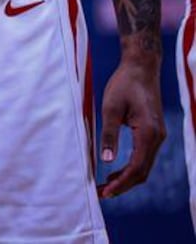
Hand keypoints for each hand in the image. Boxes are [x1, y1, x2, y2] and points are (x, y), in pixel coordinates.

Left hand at [97, 56, 165, 197]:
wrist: (141, 67)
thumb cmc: (123, 84)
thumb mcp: (110, 107)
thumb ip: (109, 134)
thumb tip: (106, 161)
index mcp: (148, 134)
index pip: (136, 168)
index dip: (121, 183)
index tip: (105, 192)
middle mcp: (157, 138)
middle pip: (142, 172)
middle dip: (123, 185)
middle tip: (102, 193)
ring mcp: (157, 135)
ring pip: (144, 166)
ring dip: (127, 177)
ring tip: (106, 184)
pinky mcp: (153, 131)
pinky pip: (144, 156)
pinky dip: (131, 166)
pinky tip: (116, 168)